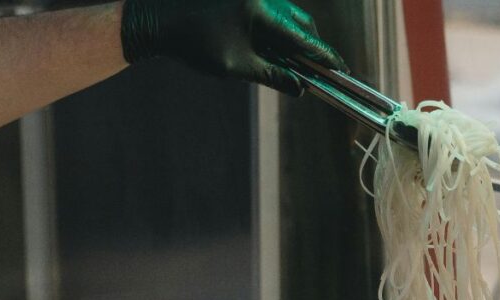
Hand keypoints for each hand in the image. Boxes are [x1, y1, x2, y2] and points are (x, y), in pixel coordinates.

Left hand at [120, 0, 345, 94]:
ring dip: (293, 39)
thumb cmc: (194, 44)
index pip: (305, 38)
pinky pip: (271, 11)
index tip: (341, 70)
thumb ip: (272, 75)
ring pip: (287, 15)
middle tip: (315, 71)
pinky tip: (268, 48)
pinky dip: (276, 30)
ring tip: (289, 64)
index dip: (326, 57)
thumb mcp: (236, 66)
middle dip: (311, 47)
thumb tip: (301, 88)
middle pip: (301, 22)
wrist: (157, 18)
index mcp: (262, 13)